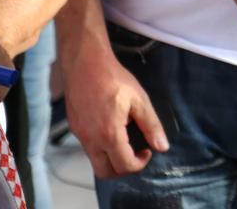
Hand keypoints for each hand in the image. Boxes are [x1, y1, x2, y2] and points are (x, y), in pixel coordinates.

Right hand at [62, 42, 168, 178]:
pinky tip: (110, 129)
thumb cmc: (112, 77)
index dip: (140, 163)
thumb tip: (162, 145)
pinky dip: (101, 147)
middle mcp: (91, 139)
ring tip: (123, 140)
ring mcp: (80, 135)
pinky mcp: (75, 128)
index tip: (146, 150)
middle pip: (106, 173)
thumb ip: (151, 125)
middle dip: (123, 168)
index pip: (125, 166)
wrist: (85, 63)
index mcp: (109, 134)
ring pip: (95, 162)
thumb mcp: (139, 99)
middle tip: (134, 152)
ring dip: (111, 159)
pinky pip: (88, 148)